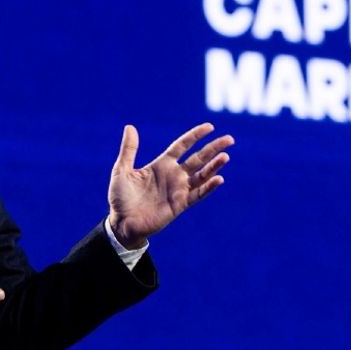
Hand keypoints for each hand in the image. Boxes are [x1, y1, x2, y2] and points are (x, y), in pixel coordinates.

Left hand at [108, 122, 232, 248]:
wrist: (122, 223)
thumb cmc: (121, 198)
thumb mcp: (122, 170)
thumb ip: (129, 150)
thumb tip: (130, 127)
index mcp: (161, 164)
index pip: (182, 146)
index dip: (195, 136)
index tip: (210, 127)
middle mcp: (174, 175)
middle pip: (198, 158)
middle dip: (213, 148)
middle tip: (230, 139)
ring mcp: (179, 189)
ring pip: (202, 175)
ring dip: (214, 166)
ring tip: (225, 156)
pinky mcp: (180, 204)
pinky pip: (198, 194)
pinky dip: (209, 187)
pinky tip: (218, 179)